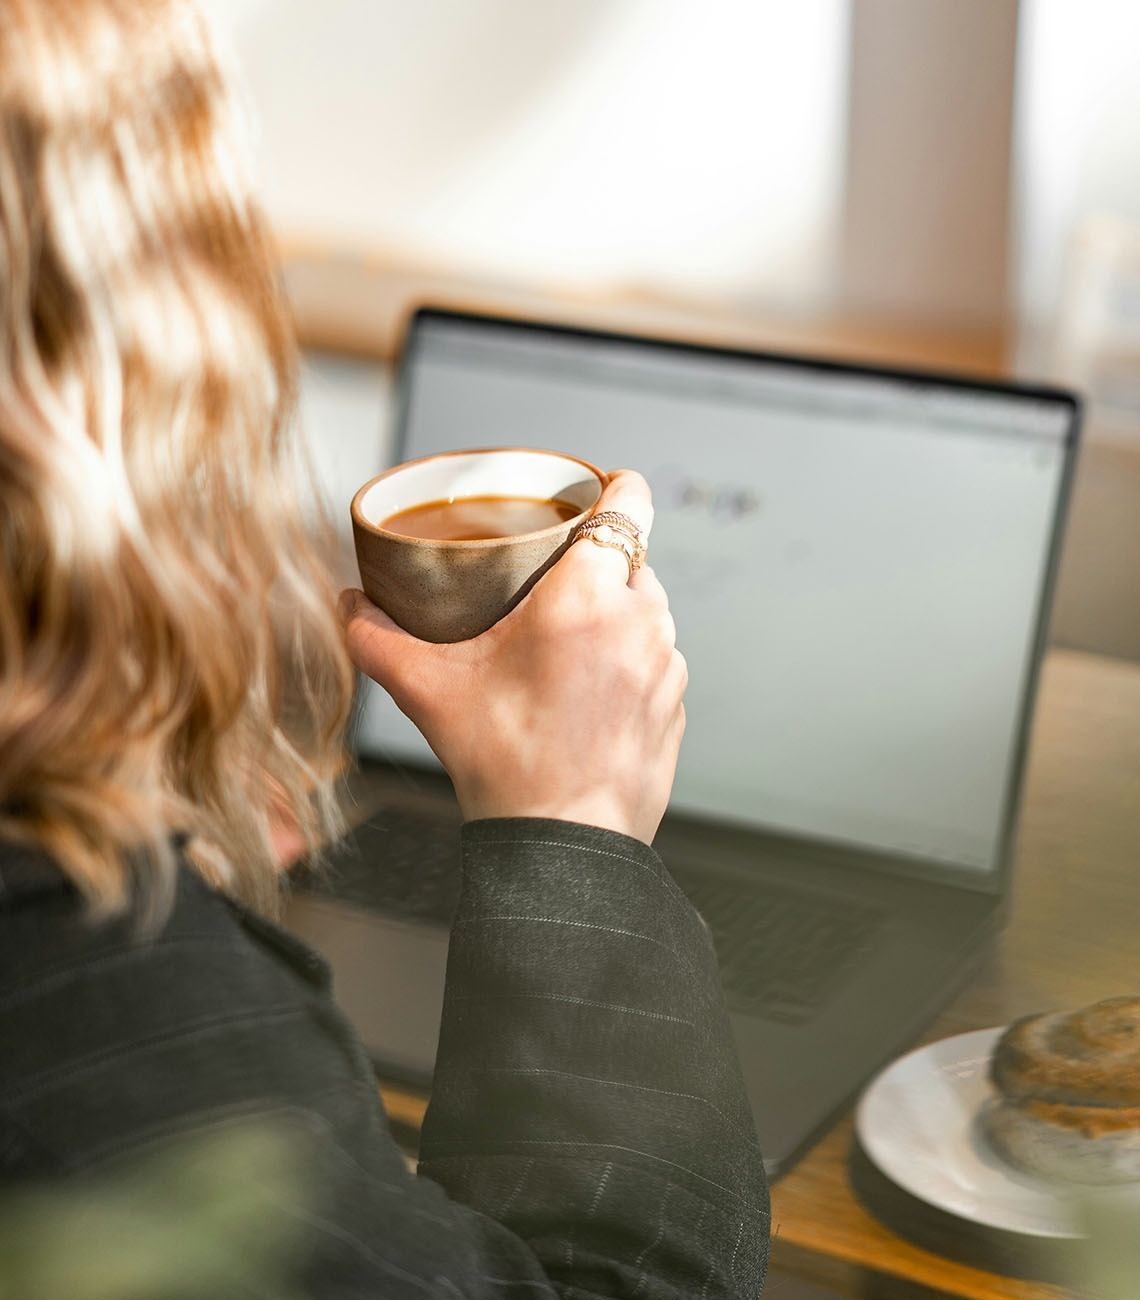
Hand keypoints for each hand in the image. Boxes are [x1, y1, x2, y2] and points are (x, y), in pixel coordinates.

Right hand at [340, 470, 685, 844]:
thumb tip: (348, 607)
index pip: (629, 501)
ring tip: (566, 644)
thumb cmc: (505, 763)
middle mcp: (640, 620)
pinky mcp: (676, 706)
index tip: (593, 493)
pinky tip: (589, 693)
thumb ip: (379, 638)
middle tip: (551, 585)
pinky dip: (629, 663)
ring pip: (647, 611)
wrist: (561, 845)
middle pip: (632, 557)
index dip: (614, 487)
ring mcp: (666, 665)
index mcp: (587, 595)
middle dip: (596, 564)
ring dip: (615, 614)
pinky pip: (656, 660)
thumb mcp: (429, 690)